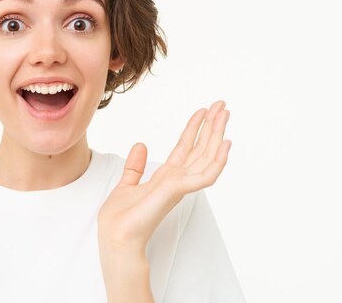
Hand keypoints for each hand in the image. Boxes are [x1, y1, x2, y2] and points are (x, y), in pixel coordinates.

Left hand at [98, 100, 230, 252]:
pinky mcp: (178, 192)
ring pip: (206, 157)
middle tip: (223, 105)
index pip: (185, 148)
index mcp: (166, 177)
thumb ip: (135, 166)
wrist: (117, 236)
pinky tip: (225, 144)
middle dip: (212, 126)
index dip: (194, 129)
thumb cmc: (122, 217)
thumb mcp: (127, 183)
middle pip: (200, 149)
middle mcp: (177, 180)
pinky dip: (218, 160)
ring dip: (217, 135)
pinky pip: (205, 175)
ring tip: (225, 114)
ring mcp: (180, 186)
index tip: (203, 111)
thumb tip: (140, 145)